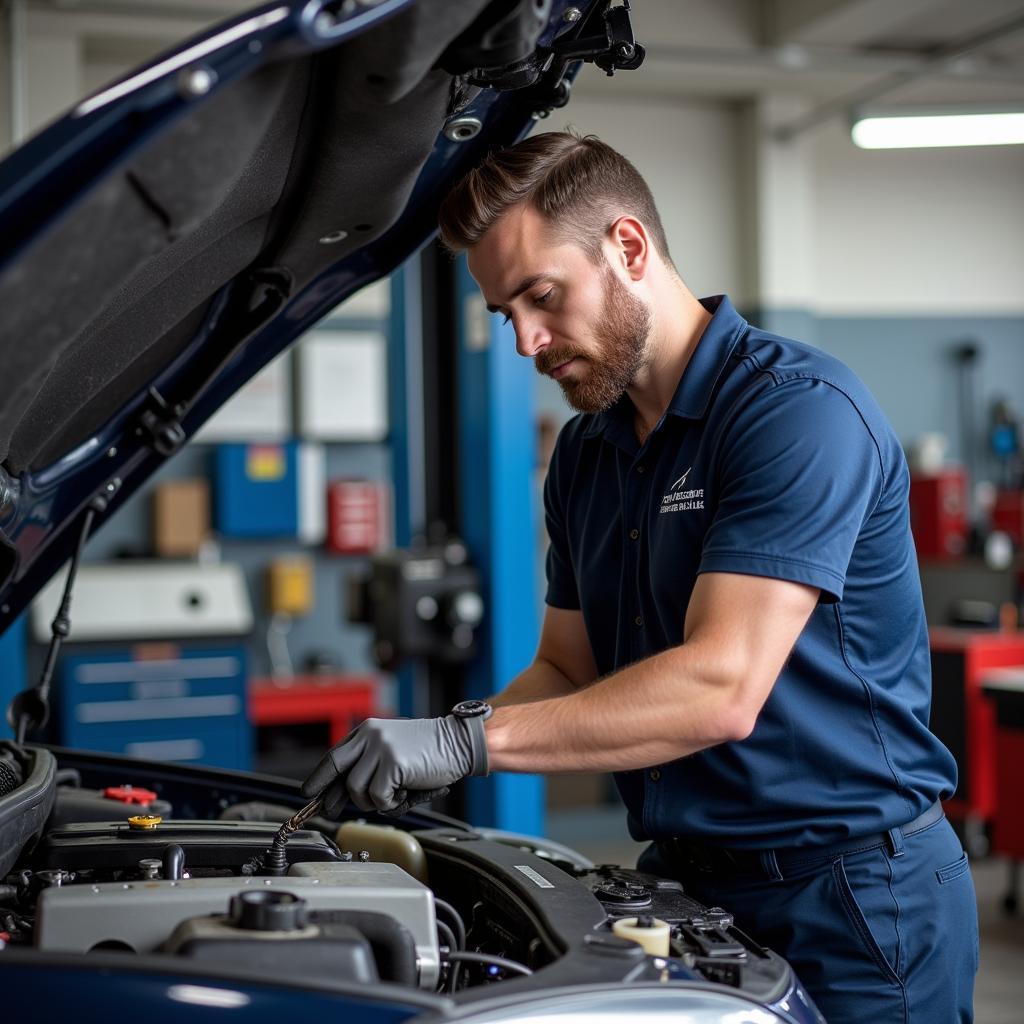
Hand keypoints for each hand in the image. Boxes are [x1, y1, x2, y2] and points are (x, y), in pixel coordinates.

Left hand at [301, 715, 489, 816]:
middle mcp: (370, 735)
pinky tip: (404, 793)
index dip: (320, 777)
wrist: (459, 743)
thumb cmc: (431, 751)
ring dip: (372, 800)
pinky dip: (390, 803)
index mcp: (368, 730)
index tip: (309, 792)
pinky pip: (378, 797)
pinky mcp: (393, 763)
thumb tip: (343, 794)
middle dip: (328, 795)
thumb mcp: (393, 750)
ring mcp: (380, 748)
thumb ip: (369, 765)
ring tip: (393, 794)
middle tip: (326, 811)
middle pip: (336, 769)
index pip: (335, 755)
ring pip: (356, 788)